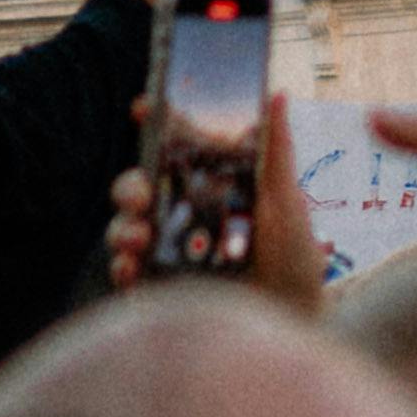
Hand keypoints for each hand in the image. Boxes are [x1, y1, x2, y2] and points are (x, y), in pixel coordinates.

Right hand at [103, 97, 324, 305]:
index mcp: (210, 187)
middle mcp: (183, 217)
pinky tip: (132, 267)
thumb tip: (278, 93)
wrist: (290, 323)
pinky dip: (122, 268)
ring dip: (123, 228)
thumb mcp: (287, 203)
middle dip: (129, 186)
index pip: (173, 150)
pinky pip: (126, 276)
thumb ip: (277, 151)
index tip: (143, 107)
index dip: (155, 125)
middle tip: (141, 194)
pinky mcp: (159, 291)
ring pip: (126, 229)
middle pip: (139, 189)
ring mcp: (167, 254)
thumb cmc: (294, 262)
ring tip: (138, 237)